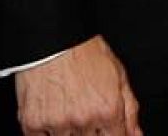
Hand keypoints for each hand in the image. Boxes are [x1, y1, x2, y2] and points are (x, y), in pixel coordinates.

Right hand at [15, 35, 140, 135]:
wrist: (54, 40)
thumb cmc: (86, 54)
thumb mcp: (119, 77)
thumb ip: (130, 111)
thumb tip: (135, 135)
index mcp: (108, 110)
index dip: (114, 135)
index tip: (107, 130)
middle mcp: (83, 120)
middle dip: (92, 132)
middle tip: (85, 111)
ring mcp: (56, 124)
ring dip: (69, 132)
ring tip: (69, 109)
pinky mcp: (32, 123)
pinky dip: (47, 133)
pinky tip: (52, 115)